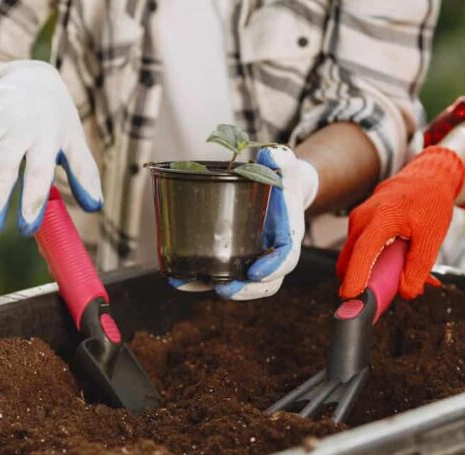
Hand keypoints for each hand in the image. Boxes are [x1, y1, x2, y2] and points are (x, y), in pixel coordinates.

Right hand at [0, 60, 102, 236]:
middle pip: (1, 165)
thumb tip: (94, 206)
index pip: (39, 171)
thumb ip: (84, 173)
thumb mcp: (74, 142)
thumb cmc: (55, 121)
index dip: (31, 200)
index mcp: (46, 135)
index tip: (26, 229)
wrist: (27, 81)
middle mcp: (16, 127)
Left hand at [170, 146, 318, 299]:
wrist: (278, 187)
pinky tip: (176, 277)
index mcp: (288, 236)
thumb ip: (282, 158)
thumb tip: (271, 154)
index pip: (286, 259)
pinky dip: (197, 280)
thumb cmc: (280, 178)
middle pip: (264, 283)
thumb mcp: (284, 165)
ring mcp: (251, 259)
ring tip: (188, 283)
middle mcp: (271, 254)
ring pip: (238, 285)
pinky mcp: (233, 257)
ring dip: (212, 288)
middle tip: (223, 289)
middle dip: (244, 291)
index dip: (273, 268)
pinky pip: (218, 275)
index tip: (255, 272)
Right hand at [337, 146, 464, 299]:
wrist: (426, 178)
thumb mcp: (432, 236)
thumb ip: (419, 266)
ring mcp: (357, 221)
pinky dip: (374, 262)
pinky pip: (360, 250)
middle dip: (360, 283)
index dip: (355, 277)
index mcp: (381, 217)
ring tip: (400, 277)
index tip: (351, 298)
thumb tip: (406, 292)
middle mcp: (362, 218)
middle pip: (350, 260)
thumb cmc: (430, 202)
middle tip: (380, 300)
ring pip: (354, 257)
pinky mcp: (359, 225)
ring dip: (372, 273)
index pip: (363, 252)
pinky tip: (397, 263)